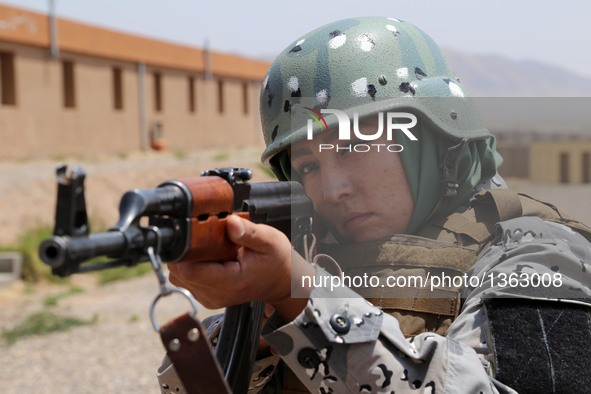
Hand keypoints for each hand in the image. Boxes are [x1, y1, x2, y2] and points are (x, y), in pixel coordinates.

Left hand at [168, 214, 311, 320]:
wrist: (283, 282)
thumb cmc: (277, 261)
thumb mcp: (268, 240)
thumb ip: (248, 232)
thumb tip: (230, 222)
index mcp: (229, 283)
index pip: (190, 270)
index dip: (186, 250)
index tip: (194, 234)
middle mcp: (216, 295)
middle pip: (180, 273)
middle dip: (185, 252)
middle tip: (202, 237)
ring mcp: (210, 298)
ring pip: (179, 277)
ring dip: (186, 259)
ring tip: (206, 247)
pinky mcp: (207, 296)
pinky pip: (186, 280)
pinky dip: (191, 266)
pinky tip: (208, 256)